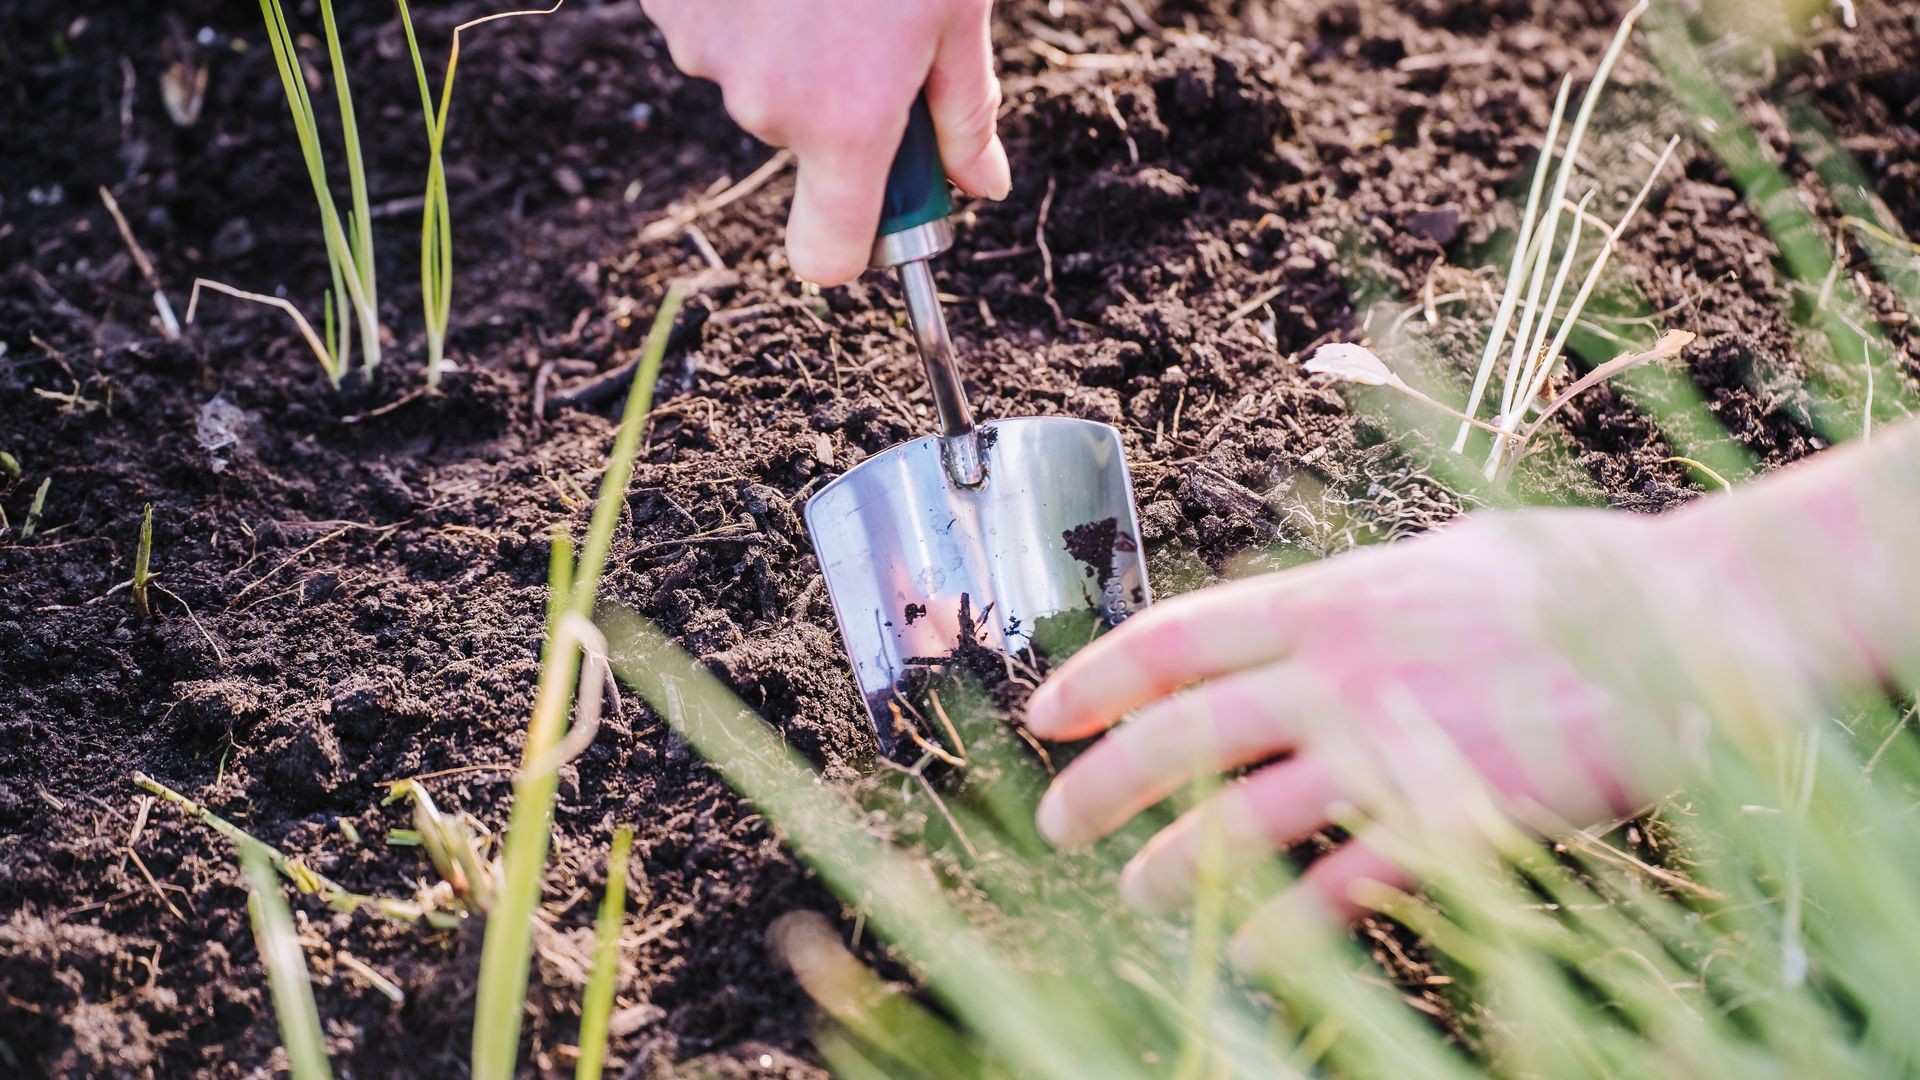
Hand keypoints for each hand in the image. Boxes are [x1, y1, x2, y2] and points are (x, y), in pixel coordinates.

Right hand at [643, 0, 1010, 285]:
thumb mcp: (956, 8)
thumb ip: (963, 110)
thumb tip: (981, 184)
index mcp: (845, 120)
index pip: (827, 252)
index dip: (853, 244)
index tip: (873, 218)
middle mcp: (763, 101)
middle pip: (800, 141)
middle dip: (836, 97)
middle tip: (869, 14)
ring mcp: (703, 47)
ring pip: (753, 76)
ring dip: (785, 40)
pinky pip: (711, 24)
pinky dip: (741, 0)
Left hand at [1025, 509, 1700, 954]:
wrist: (1689, 625)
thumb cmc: (1573, 579)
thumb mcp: (1441, 559)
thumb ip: (1355, 594)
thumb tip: (1298, 615)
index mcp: (1327, 597)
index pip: (1172, 637)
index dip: (1095, 676)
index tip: (1048, 712)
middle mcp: (1335, 670)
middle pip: (1177, 734)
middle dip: (1100, 782)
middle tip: (1058, 823)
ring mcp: (1384, 747)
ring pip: (1236, 818)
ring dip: (1170, 865)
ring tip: (1132, 894)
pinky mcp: (1442, 820)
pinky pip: (1336, 887)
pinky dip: (1282, 928)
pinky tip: (1246, 956)